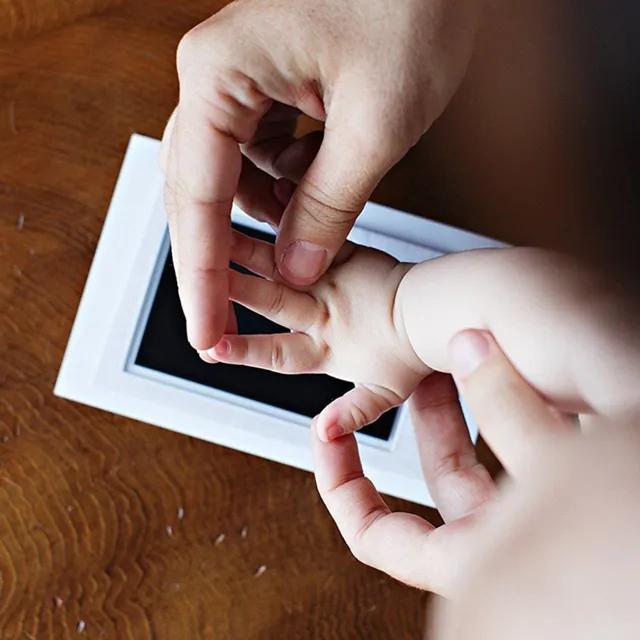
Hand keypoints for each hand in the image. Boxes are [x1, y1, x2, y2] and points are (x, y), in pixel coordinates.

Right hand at [160, 0, 484, 349]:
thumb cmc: (415, 6)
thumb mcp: (377, 125)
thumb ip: (328, 206)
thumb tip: (297, 268)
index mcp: (220, 73)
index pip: (197, 199)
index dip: (201, 278)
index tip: (204, 333)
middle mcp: (216, 75)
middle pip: (198, 191)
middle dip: (220, 257)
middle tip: (225, 322)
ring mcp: (240, 79)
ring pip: (232, 177)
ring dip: (266, 217)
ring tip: (307, 234)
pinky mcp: (269, 86)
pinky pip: (262, 155)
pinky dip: (287, 187)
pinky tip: (320, 187)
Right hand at [211, 230, 428, 440]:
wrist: (435, 311)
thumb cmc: (411, 350)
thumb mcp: (385, 394)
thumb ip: (353, 410)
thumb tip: (323, 432)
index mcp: (325, 347)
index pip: (276, 352)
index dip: (243, 349)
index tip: (210, 346)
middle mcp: (321, 311)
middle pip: (268, 299)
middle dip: (230, 288)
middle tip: (194, 273)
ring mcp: (330, 279)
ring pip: (279, 261)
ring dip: (245, 248)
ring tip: (215, 232)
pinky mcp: (343, 252)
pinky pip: (313, 230)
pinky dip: (287, 214)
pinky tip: (267, 193)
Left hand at [313, 329, 575, 594]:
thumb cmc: (628, 562)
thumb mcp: (554, 471)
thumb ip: (506, 409)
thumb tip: (470, 349)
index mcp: (472, 566)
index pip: (373, 536)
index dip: (339, 481)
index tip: (328, 431)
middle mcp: (500, 553)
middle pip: (438, 477)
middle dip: (426, 412)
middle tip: (413, 369)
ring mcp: (539, 530)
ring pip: (490, 463)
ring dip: (477, 407)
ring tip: (469, 357)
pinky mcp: (576, 505)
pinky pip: (534, 458)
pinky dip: (525, 418)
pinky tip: (529, 380)